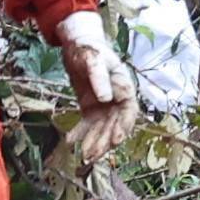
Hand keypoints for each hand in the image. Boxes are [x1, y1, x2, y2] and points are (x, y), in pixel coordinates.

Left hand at [53, 12, 139, 165]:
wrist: (78, 44)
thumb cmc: (89, 49)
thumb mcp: (93, 60)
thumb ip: (100, 79)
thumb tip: (106, 99)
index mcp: (124, 88)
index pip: (128, 112)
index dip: (123, 127)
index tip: (117, 140)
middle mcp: (116, 99)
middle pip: (114, 124)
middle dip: (105, 141)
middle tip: (94, 155)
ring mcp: (104, 105)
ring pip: (102, 128)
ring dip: (94, 142)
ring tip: (84, 156)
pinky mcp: (91, 107)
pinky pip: (88, 124)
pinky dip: (81, 133)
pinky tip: (71, 141)